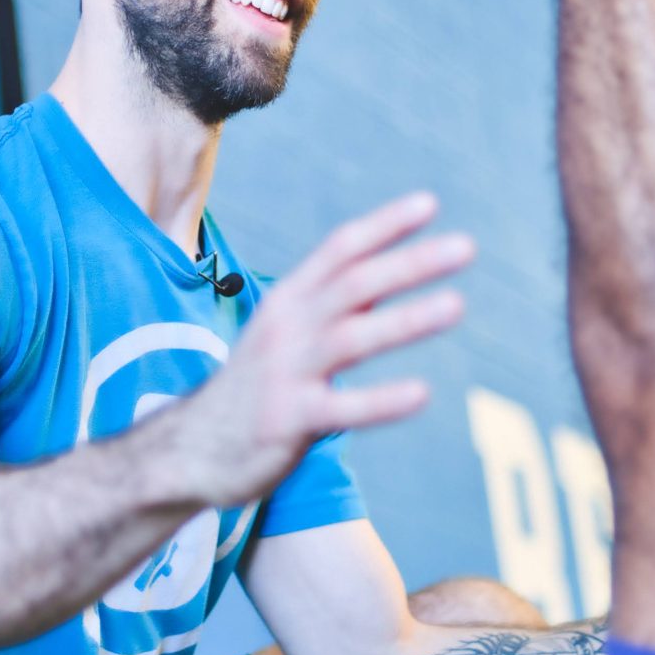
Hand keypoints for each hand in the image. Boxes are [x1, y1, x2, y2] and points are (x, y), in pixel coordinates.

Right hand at [175, 193, 472, 505]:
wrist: (188, 450)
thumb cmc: (253, 387)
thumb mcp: (287, 333)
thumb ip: (335, 305)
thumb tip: (390, 272)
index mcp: (288, 300)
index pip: (339, 250)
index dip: (384, 225)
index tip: (430, 204)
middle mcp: (287, 328)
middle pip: (354, 284)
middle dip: (410, 262)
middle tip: (466, 247)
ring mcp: (286, 373)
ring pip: (352, 338)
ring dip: (406, 319)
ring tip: (458, 304)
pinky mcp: (289, 421)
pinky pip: (342, 409)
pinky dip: (381, 400)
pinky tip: (422, 393)